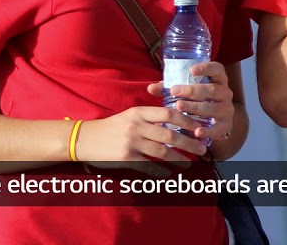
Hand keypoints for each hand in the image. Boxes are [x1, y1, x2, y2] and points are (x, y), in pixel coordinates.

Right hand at [74, 106, 208, 177]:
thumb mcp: (131, 115)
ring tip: (190, 162)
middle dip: (189, 142)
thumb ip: (151, 116)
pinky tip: (170, 174)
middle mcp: (137, 126)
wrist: (84, 139)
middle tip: (202, 148)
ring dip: (179, 158)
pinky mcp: (125, 158)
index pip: (169, 113)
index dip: (187, 120)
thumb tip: (178, 120)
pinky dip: (160, 171)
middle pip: (170, 134)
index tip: (200, 127)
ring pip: (162, 152)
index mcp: (140, 112)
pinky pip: (148, 166)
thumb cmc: (113, 126)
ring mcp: (131, 142)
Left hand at [148, 61, 235, 142]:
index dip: (206, 68)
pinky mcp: (226, 125)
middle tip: (175, 91)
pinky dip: (208, 131)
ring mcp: (226, 109)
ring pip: (213, 108)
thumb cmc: (199, 101)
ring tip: (179, 107)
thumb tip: (150, 88)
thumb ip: (170, 88)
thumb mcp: (189, 91)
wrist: (217, 120)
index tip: (191, 70)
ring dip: (195, 108)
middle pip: (212, 89)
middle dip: (193, 91)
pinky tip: (197, 132)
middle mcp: (225, 93)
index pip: (217, 69)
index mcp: (218, 80)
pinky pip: (217, 128)